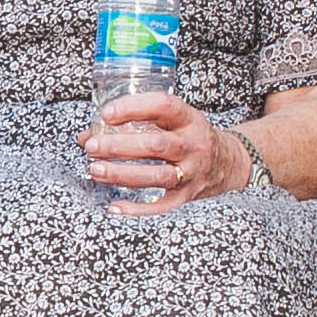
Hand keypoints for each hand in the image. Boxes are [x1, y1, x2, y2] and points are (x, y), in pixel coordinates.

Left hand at [83, 88, 245, 208]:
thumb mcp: (172, 121)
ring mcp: (192, 172)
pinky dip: (138, 209)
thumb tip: (87, 134)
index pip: (163, 106)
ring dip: (123, 174)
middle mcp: (193, 145)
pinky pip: (162, 206)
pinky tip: (116, 207)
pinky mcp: (188, 196)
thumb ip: (134, 123)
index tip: (107, 114)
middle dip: (120, 146)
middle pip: (156, 145)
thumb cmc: (191, 137)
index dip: (133, 108)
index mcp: (189, 119)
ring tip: (96, 170)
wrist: (229, 162)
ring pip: (156, 175)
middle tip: (93, 146)